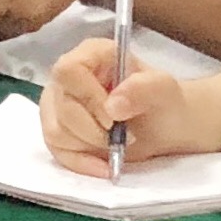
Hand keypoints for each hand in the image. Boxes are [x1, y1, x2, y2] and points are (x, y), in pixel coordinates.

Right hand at [38, 38, 210, 177]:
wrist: (163, 126)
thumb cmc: (163, 102)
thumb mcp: (164, 90)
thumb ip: (143, 89)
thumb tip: (112, 106)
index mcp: (91, 54)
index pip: (69, 71)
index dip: (88, 98)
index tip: (113, 119)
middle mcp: (67, 77)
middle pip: (61, 106)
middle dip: (94, 130)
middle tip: (124, 136)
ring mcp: (57, 104)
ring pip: (56, 132)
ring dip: (90, 146)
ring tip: (118, 144)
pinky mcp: (56, 130)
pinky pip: (56, 151)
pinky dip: (82, 163)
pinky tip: (105, 166)